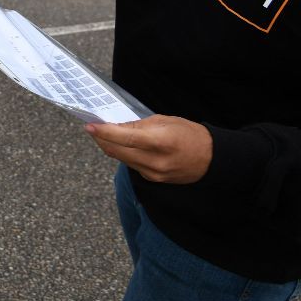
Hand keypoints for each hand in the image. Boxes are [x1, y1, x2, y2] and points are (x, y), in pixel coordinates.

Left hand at [86, 114, 212, 183]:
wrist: (211, 160)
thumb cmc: (190, 135)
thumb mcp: (166, 121)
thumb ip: (139, 124)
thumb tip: (115, 125)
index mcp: (160, 142)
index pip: (124, 138)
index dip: (104, 132)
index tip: (89, 125)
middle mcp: (154, 161)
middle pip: (116, 151)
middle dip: (101, 139)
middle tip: (93, 128)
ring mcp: (152, 173)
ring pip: (121, 159)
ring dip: (110, 146)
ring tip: (104, 133)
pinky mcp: (152, 179)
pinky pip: (131, 164)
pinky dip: (123, 153)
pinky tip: (122, 145)